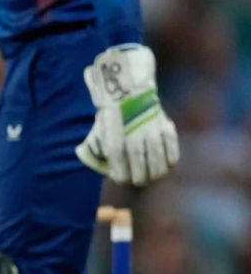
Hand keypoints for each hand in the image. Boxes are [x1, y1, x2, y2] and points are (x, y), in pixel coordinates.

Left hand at [76, 44, 179, 185]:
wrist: (128, 93)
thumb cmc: (112, 117)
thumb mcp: (100, 133)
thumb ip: (101, 151)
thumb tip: (106, 169)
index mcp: (115, 141)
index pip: (120, 168)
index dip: (121, 176)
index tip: (122, 179)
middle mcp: (134, 138)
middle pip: (139, 168)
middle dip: (139, 178)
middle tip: (139, 180)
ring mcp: (152, 133)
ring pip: (157, 162)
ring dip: (155, 172)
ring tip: (153, 176)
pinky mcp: (166, 127)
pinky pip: (172, 150)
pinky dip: (170, 160)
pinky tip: (166, 164)